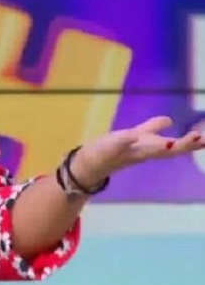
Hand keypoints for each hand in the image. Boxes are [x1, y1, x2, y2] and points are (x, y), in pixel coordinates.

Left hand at [70, 116, 200, 187]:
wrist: (90, 163)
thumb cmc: (115, 149)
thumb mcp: (136, 136)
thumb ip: (152, 128)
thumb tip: (170, 120)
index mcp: (148, 147)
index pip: (173, 145)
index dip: (189, 143)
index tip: (203, 139)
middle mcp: (139, 151)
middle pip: (163, 150)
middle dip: (181, 146)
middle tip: (199, 139)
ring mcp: (123, 152)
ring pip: (144, 151)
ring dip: (159, 147)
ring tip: (172, 141)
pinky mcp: (105, 152)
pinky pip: (116, 146)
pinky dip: (124, 140)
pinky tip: (132, 134)